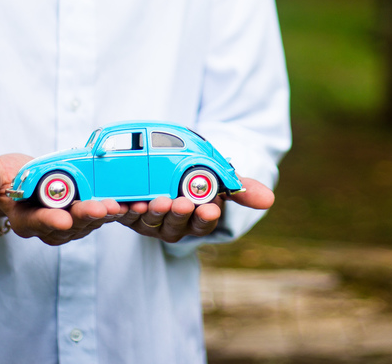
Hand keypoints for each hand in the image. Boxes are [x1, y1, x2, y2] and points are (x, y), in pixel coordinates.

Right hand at [0, 154, 126, 245]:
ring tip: (120, 205)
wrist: (18, 182)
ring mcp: (67, 224)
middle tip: (103, 208)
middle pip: (68, 225)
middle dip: (86, 216)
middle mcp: (47, 227)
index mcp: (24, 219)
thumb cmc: (5, 178)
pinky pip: (99, 216)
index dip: (50, 220)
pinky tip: (128, 203)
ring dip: (105, 216)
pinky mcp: (83, 217)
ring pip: (87, 223)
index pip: (36, 222)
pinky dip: (113, 211)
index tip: (63, 219)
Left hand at [114, 177, 274, 242]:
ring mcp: (150, 221)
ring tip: (156, 201)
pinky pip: (124, 215)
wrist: (172, 166)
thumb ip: (242, 188)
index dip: (206, 217)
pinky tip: (122, 203)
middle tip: (182, 203)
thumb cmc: (202, 177)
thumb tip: (269, 199)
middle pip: (176, 225)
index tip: (211, 208)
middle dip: (179, 214)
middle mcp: (174, 226)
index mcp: (198, 220)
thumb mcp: (223, 179)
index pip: (204, 223)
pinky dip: (122, 210)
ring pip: (150, 222)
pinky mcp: (129, 213)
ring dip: (152, 213)